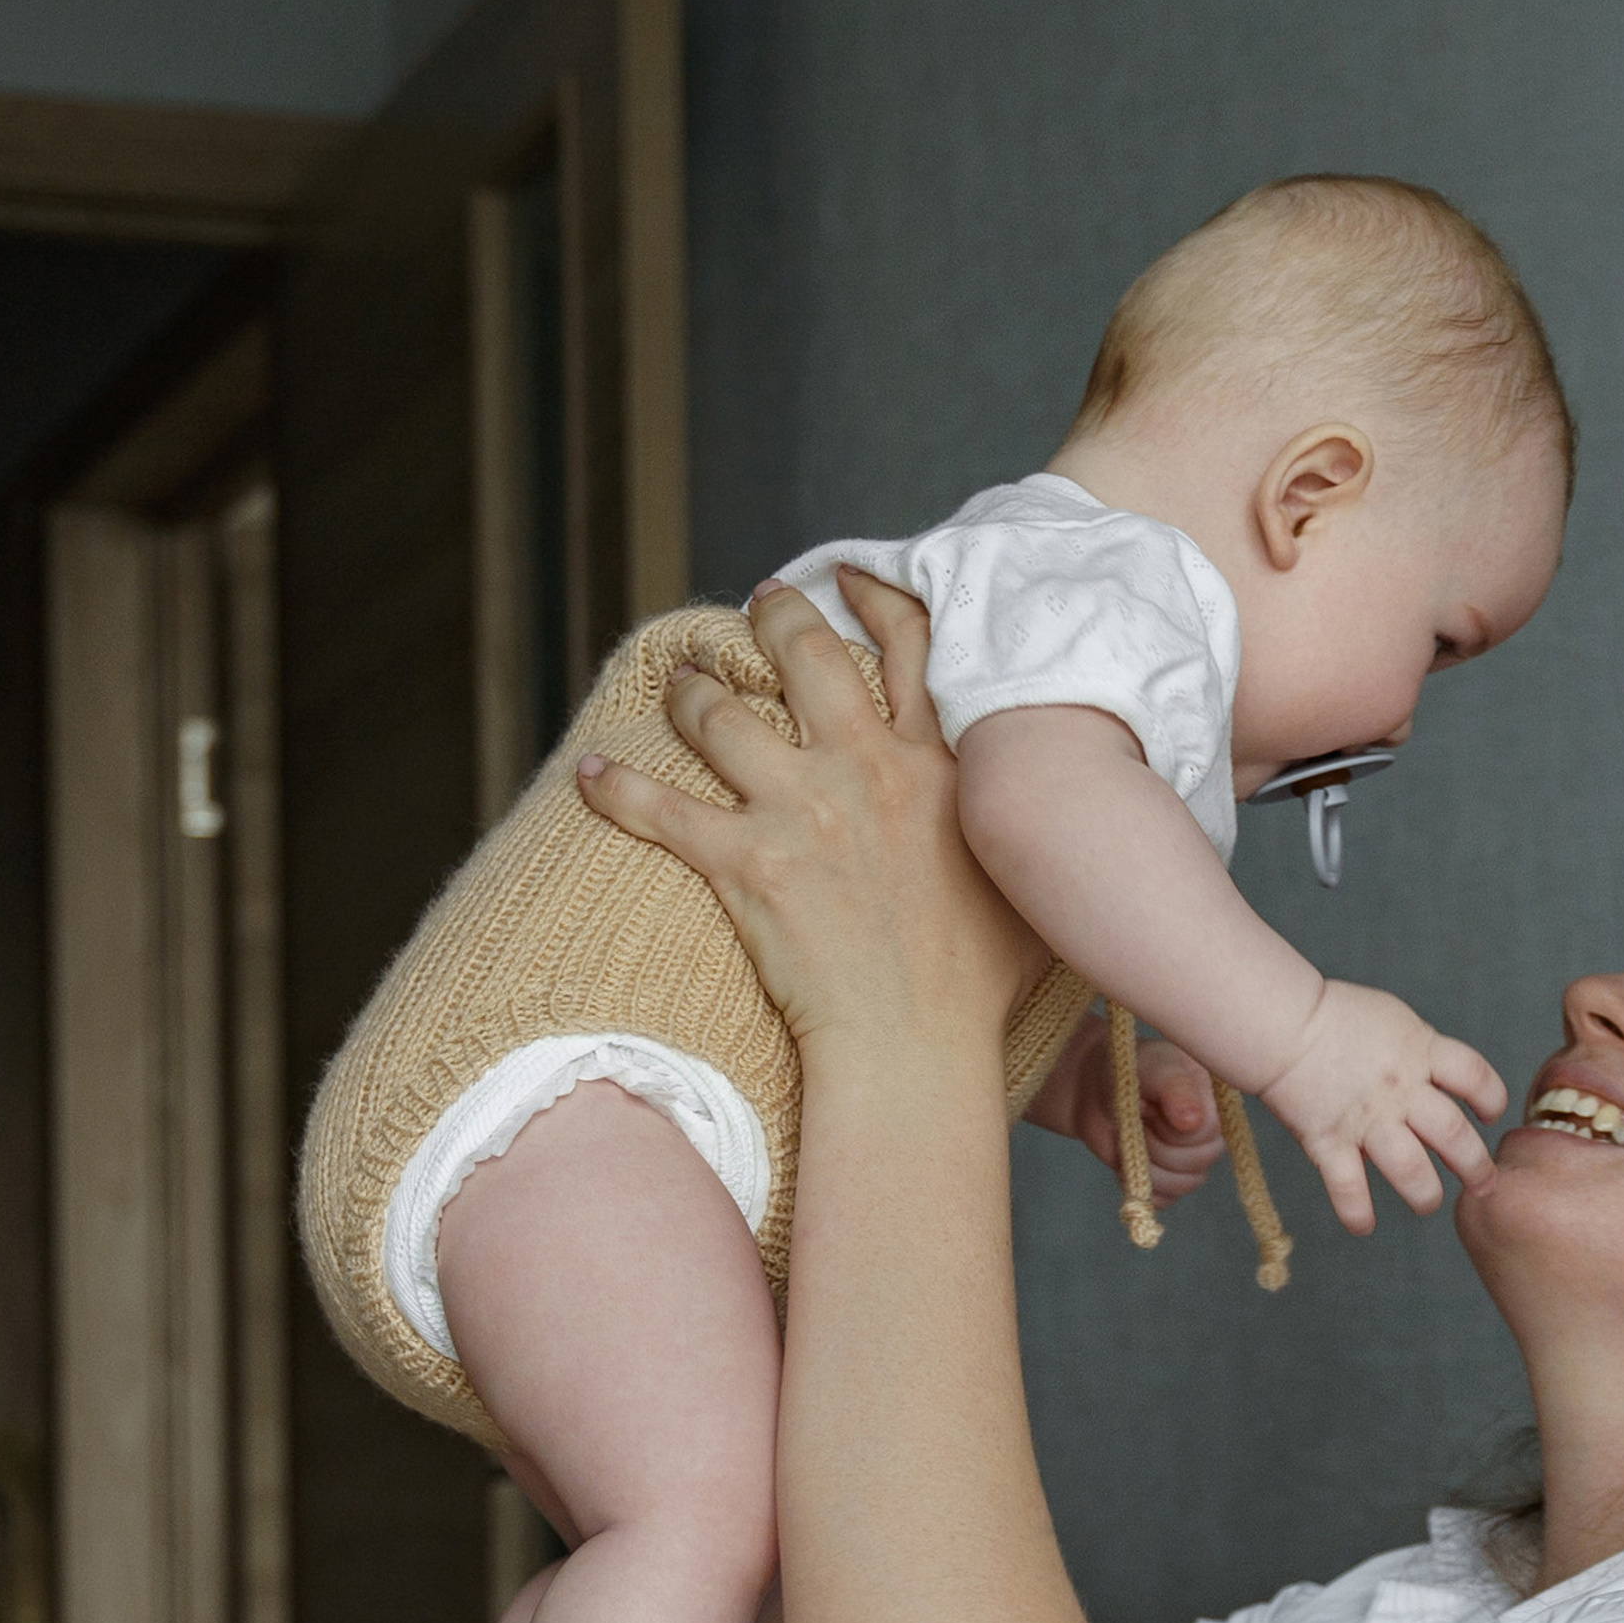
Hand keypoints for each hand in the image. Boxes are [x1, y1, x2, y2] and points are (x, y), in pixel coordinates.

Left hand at [576, 572, 1045, 1058]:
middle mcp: (864, 768)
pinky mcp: (745, 864)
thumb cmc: (982, 981)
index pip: (909, 648)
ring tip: (680, 681)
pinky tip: (587, 772)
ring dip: (693, 690)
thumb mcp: (1026, 876)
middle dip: (775, 615)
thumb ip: (1015, 817)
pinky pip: (660, 809)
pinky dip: (615, 788)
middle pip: (807, 654)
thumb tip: (1036, 804)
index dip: (874, 599)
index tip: (847, 580)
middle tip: (756, 603)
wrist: (918, 1042)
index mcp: (938, 763)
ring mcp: (801, 811)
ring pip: (724, 716)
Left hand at [1025, 1020, 1225, 1202]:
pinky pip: (1163, 1200)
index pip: (1208, 1134)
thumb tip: (1193, 1121)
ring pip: (1181, 1186)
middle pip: (1197, 1164)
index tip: (1147, 1103)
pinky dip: (1138, 1185)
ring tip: (1131, 1137)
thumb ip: (1174, 1087)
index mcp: (1214, 1102)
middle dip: (1156, 1145)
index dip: (1171, 1127)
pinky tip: (1127, 1159)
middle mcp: (1208, 1134)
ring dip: (1145, 1165)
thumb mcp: (1151, 1066)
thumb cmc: (1126, 1068)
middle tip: (1137, 1120)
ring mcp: (1189, 1160)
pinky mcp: (1168, 1180)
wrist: (1094, 1090)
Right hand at [1255, 979, 1504, 1233]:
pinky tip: (1364, 1225)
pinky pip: (1348, 1189)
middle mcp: (1401, 1090)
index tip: (1488, 1115)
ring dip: (1426, 1195)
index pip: (1476, 1078)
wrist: (1281, 1023)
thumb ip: (1420, 1050)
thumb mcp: (1394, 1019)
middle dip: (1475, 1166)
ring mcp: (1365, 1119)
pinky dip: (1357, 1214)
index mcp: (1420, 1052)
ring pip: (1411, 1171)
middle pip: (1454, 1134)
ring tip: (1427, 1202)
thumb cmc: (1333, 1016)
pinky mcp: (1328, 1141)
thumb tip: (1439, 1081)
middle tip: (1482, 1183)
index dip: (1492, 1099)